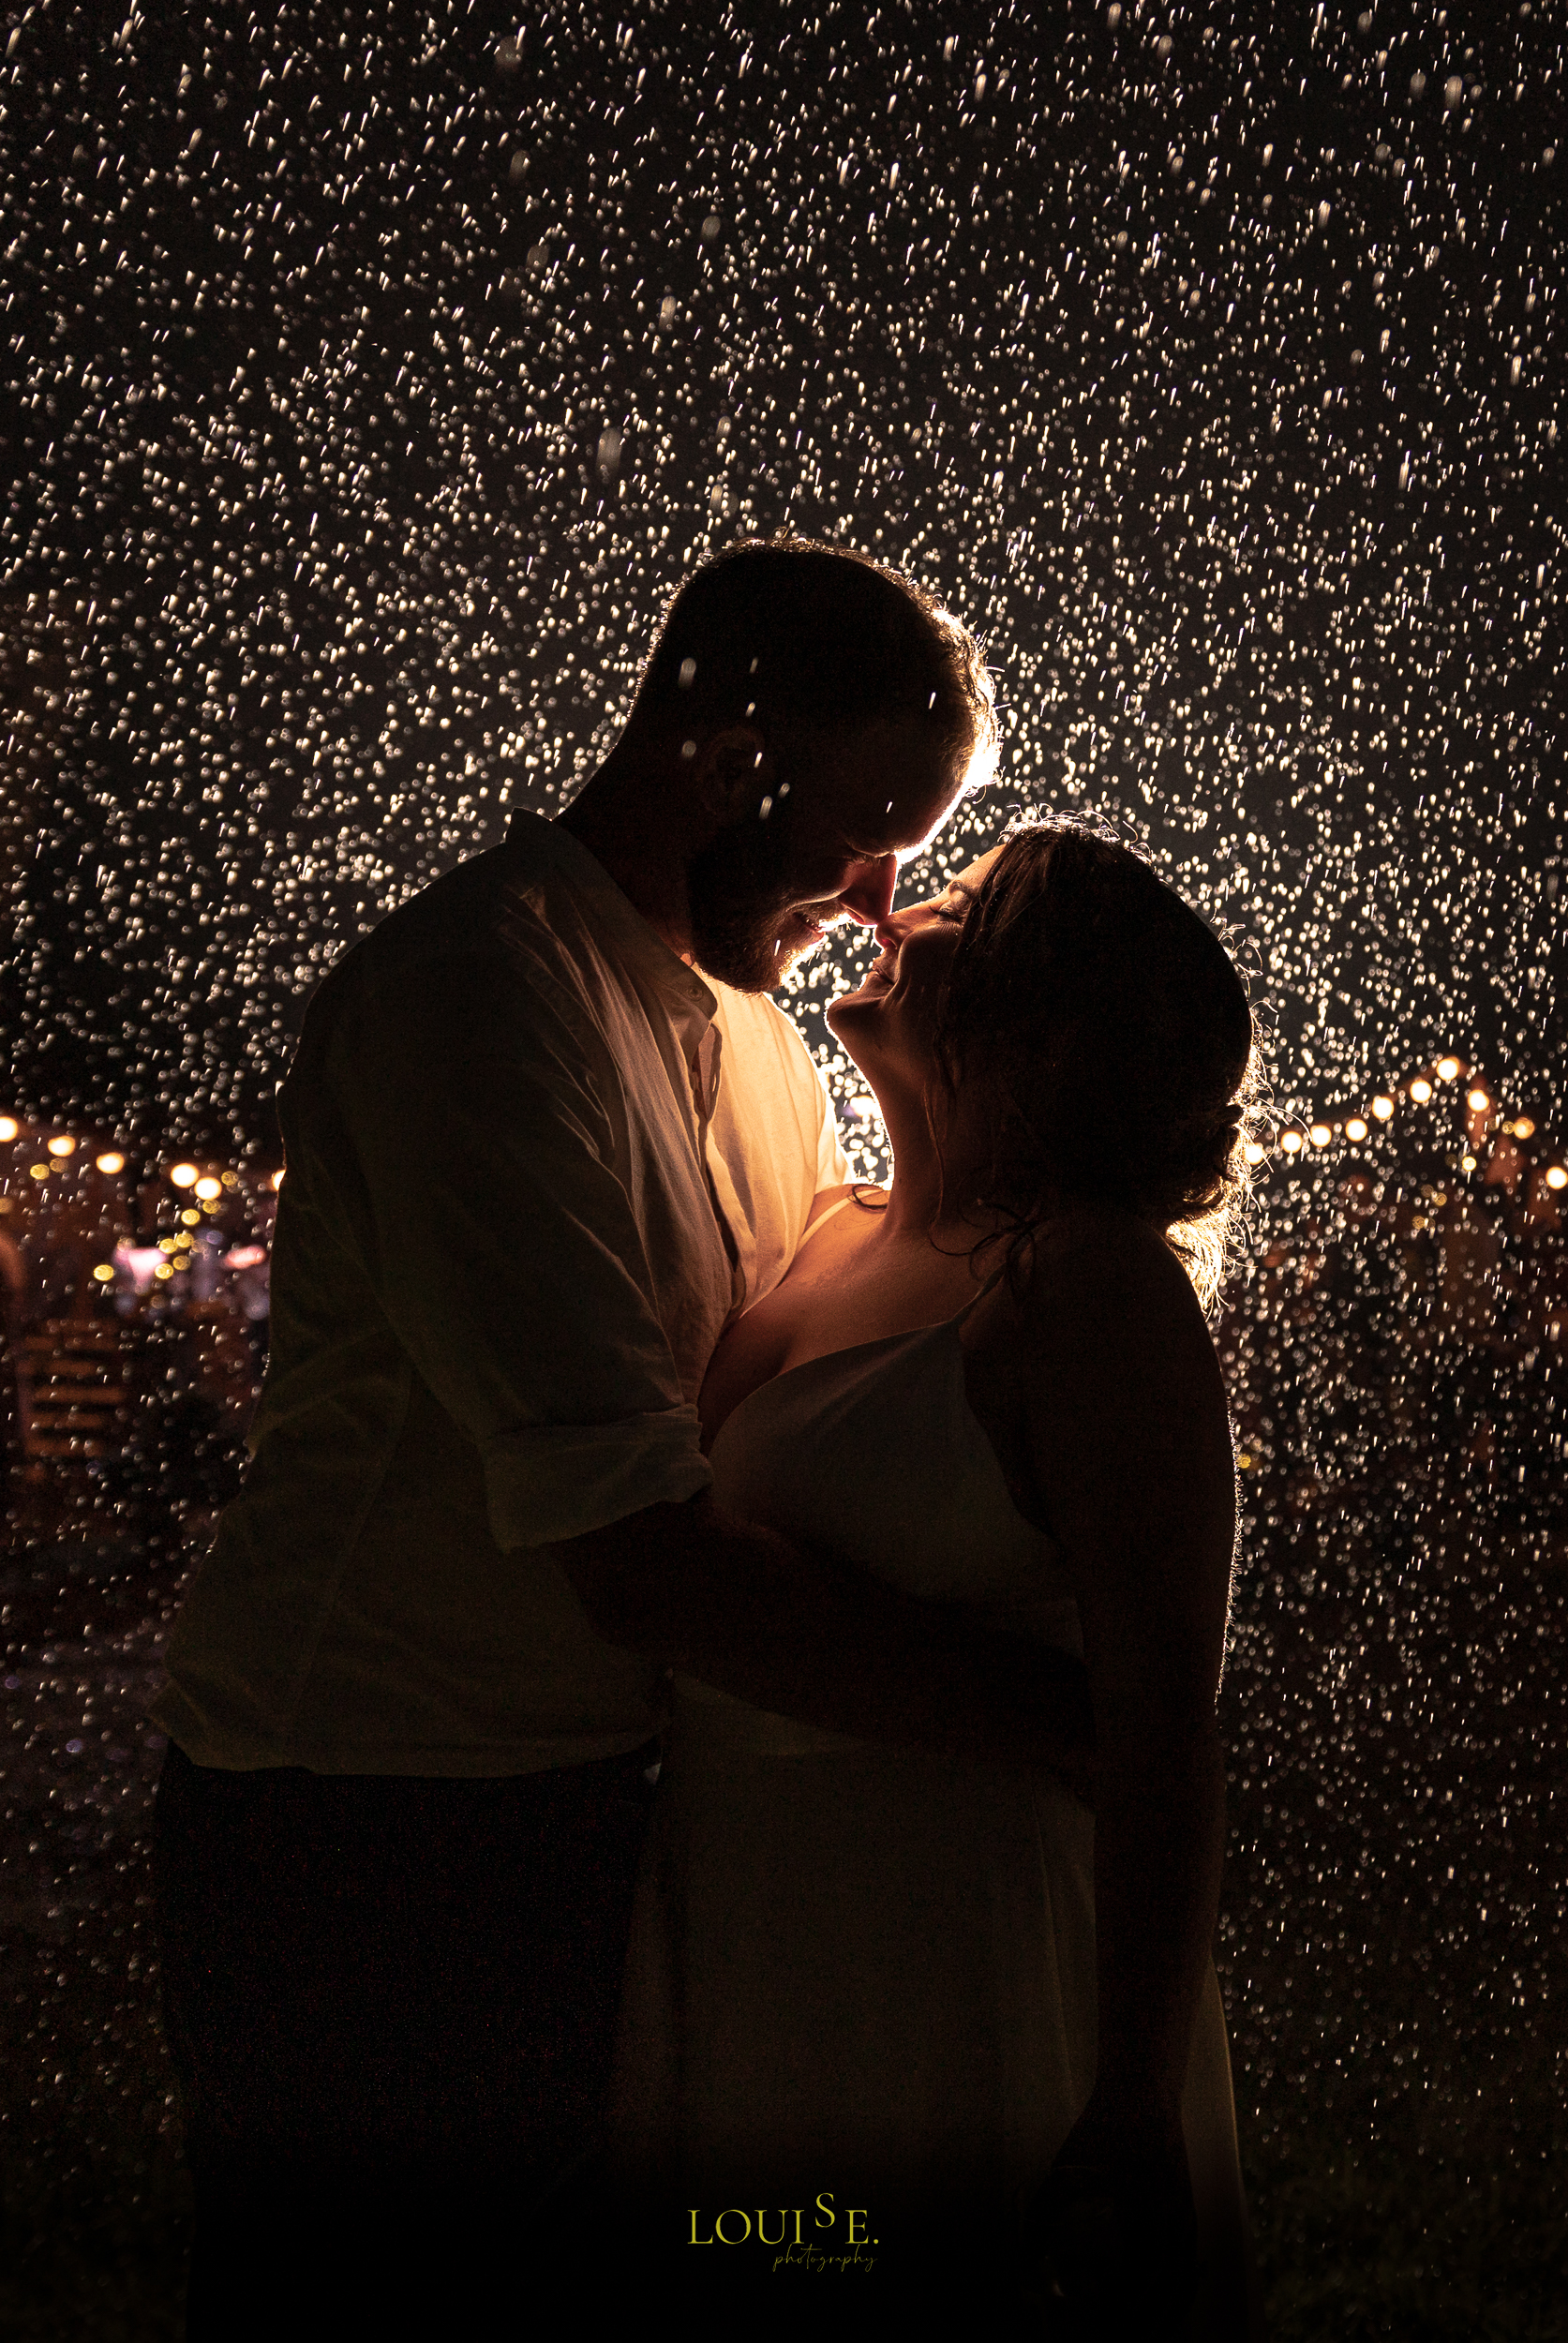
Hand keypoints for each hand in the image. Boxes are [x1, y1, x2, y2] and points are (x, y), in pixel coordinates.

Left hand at [1018, 2111, 1196, 2338]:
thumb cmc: (1102, 2128)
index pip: (1139, 2286)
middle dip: (1141, 2324)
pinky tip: (1162, 2305)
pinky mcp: (1188, 2214)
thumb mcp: (1064, 2169)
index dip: (1121, 2316)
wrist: (1145, 2092)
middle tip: (1112, 2337)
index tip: (1100, 2330)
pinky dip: (1176, 2293)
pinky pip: (1188, 2266)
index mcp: (1147, 2218)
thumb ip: (1041, 2214)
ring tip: (1137, 2333)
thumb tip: (1024, 2260)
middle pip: (1164, 2296)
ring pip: (1180, 2286)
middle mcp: (1174, 2225)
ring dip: (1161, 2315)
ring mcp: (1186, 2221)